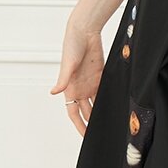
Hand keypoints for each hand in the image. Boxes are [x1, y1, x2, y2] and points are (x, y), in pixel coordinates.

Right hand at [49, 19, 105, 136]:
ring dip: (100, 112)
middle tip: (100, 133)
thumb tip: (53, 92)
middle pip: (87, 111)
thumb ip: (63, 80)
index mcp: (70, 88)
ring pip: (96, 102)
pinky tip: (114, 105)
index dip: (79, 125)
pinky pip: (103, 90)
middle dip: (91, 122)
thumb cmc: (72, 45)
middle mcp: (80, 88)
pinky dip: (107, 98)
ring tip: (109, 123)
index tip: (85, 136)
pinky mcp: (100, 74)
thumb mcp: (68, 64)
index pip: (74, 112)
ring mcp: (91, 82)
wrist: (85, 31)